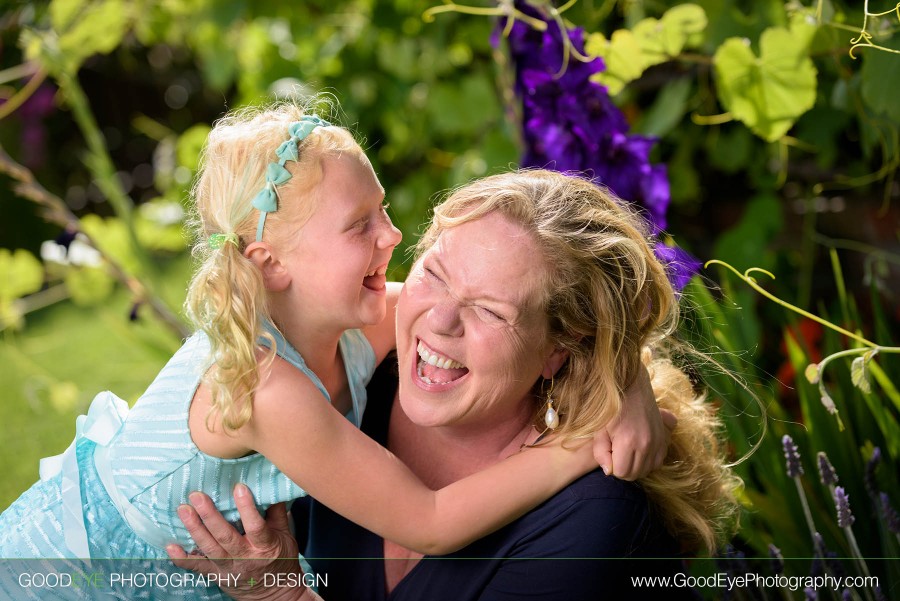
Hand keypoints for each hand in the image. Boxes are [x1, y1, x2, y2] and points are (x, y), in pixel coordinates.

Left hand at [167, 484, 318, 600]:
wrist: (274, 593)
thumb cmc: (280, 559)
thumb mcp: (286, 535)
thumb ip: (277, 511)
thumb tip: (271, 483)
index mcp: (265, 546)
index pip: (256, 526)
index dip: (247, 507)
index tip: (238, 487)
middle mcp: (246, 557)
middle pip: (226, 537)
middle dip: (210, 516)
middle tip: (197, 496)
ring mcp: (229, 568)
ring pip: (209, 549)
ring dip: (195, 529)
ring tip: (183, 510)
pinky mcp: (216, 575)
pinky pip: (197, 567)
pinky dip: (182, 558)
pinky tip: (170, 545)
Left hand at [592, 365, 676, 480]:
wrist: (632, 386)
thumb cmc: (610, 407)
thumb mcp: (599, 428)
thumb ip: (600, 452)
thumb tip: (608, 471)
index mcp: (627, 441)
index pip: (620, 472)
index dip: (612, 466)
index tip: (609, 453)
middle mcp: (646, 444)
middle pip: (634, 474)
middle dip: (623, 468)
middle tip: (616, 453)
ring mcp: (658, 441)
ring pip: (647, 470)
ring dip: (636, 466)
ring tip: (627, 452)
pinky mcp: (664, 438)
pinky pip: (658, 462)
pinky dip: (649, 461)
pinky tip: (639, 450)